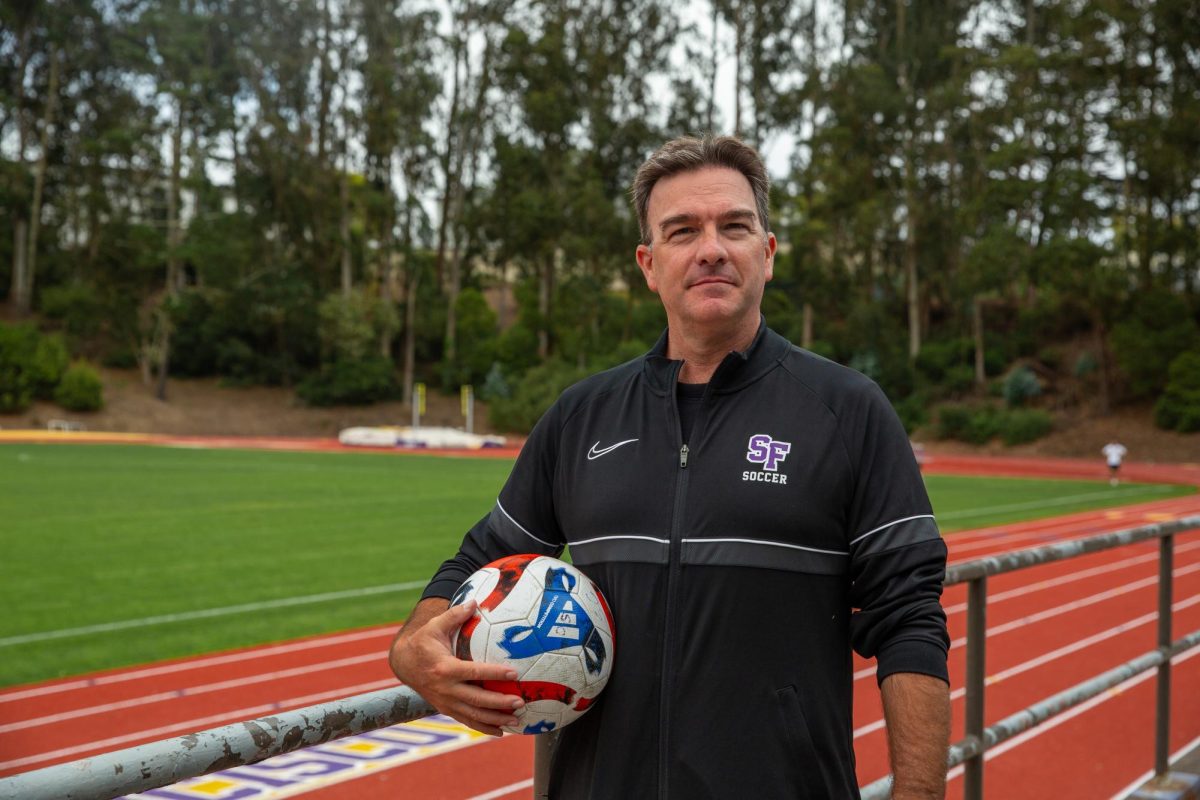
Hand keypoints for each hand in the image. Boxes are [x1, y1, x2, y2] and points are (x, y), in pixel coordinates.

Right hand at [389, 598, 524, 736]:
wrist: (403, 663)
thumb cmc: (423, 641)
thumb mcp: (435, 626)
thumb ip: (455, 615)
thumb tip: (474, 600)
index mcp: (444, 668)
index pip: (474, 672)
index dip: (494, 674)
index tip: (514, 674)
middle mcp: (445, 689)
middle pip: (476, 699)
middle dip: (499, 703)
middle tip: (520, 702)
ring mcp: (445, 702)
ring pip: (473, 715)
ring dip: (495, 719)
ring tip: (516, 720)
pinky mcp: (445, 709)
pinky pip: (466, 720)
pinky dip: (484, 727)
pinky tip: (501, 731)